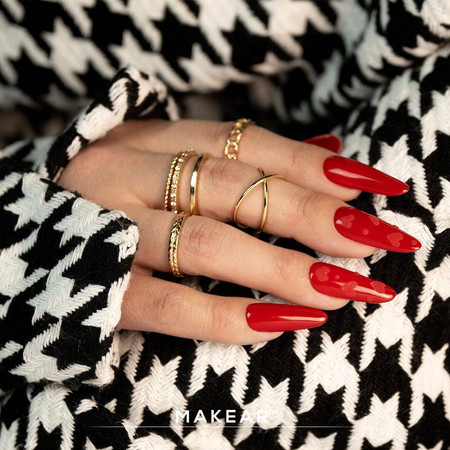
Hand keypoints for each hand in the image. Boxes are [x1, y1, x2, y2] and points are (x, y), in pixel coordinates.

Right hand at [57, 119, 419, 343]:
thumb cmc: (113, 196)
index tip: (374, 187)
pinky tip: (282, 324)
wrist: (18, 232)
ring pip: (206, 242)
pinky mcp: (93, 287)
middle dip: (311, 215)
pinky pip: (168, 303)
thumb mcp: (167, 161)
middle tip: (374, 242)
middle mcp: (129, 172)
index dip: (313, 165)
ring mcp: (107, 227)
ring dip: (281, 267)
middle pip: (233, 187)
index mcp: (153, 138)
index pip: (247, 143)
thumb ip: (242, 157)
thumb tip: (329, 151)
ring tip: (342, 289)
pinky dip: (228, 315)